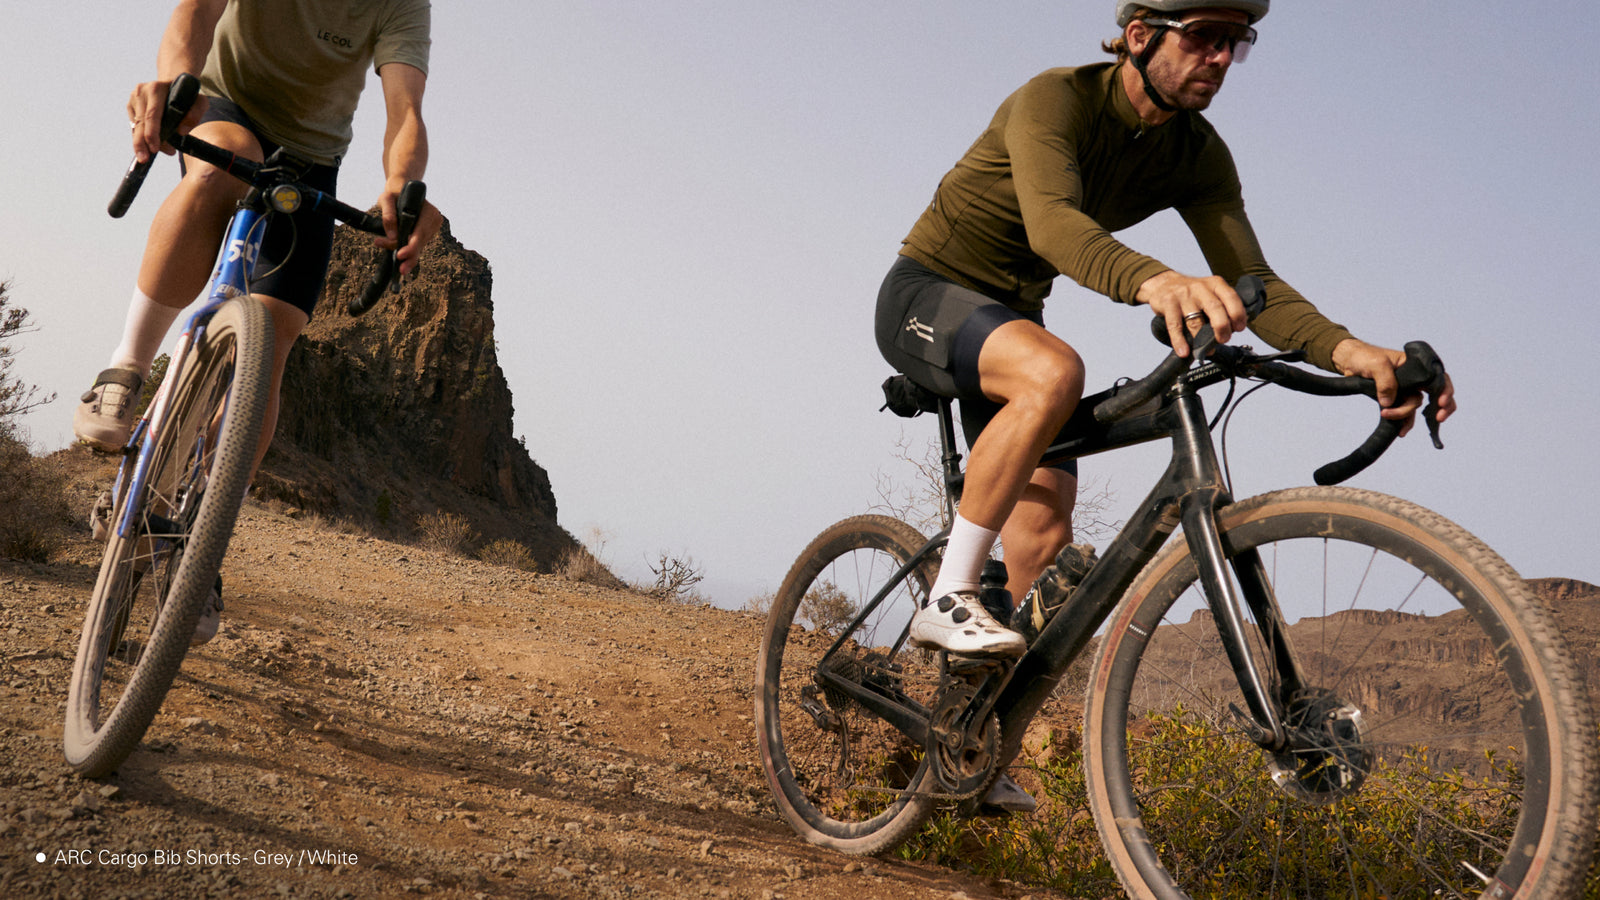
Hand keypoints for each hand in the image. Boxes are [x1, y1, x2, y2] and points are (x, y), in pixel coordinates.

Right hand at [128, 80, 206, 163]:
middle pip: (140, 122)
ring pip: (136, 125)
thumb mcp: (199, 102)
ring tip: (150, 155)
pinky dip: (141, 136)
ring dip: (143, 142)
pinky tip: (149, 144)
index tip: (154, 149)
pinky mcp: (131, 104)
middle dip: (141, 143)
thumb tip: (182, 132)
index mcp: (157, 89)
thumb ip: (195, 114)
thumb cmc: (188, 96)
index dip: (152, 133)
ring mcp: (134, 97)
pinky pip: (134, 125)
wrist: (173, 84)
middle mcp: (142, 91)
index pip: (152, 115)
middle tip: (144, 159)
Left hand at [375, 186, 442, 276]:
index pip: (420, 233)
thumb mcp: (387, 199)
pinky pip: (417, 245)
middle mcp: (434, 220)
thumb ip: (389, 216)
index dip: (411, 246)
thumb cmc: (394, 193)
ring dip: (407, 255)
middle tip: (401, 271)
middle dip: (409, 257)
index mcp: (428, 211)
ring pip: (419, 247)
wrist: (402, 189)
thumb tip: (392, 238)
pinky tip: (401, 258)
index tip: (400, 255)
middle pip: (420, 243)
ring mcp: (432, 228)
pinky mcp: (427, 233)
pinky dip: (408, 252)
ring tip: (396, 264)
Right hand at [1137, 270, 1249, 356]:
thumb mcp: (1209, 291)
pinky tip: (1184, 351)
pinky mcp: (1168, 303)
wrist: (1163, 283)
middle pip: (1215, 308)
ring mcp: (1183, 295)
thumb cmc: (1191, 293)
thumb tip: (1232, 330)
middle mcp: (1200, 288)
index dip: (1238, 314)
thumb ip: (1221, 306)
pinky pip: (1175, 325)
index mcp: (1215, 284)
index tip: (1239, 328)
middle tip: (1223, 339)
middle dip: (1222, 327)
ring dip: (1202, 339)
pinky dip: (1179, 341)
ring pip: (1195, 320)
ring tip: (1205, 350)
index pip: (1231, 297)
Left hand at [1331, 338, 1457, 435]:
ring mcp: (1405, 390)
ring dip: (1408, 417)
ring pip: (1415, 406)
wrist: (1350, 361)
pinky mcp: (1395, 399)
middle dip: (1440, 407)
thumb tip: (1389, 402)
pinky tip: (1400, 431)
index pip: (1438, 378)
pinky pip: (1404, 412)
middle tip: (1438, 418)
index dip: (1445, 391)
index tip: (1440, 402)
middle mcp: (1414, 379)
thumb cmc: (1366, 357)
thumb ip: (1385, 381)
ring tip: (1400, 428)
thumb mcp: (1376, 364)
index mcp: (1416, 367)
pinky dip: (1404, 422)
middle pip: (1432, 395)